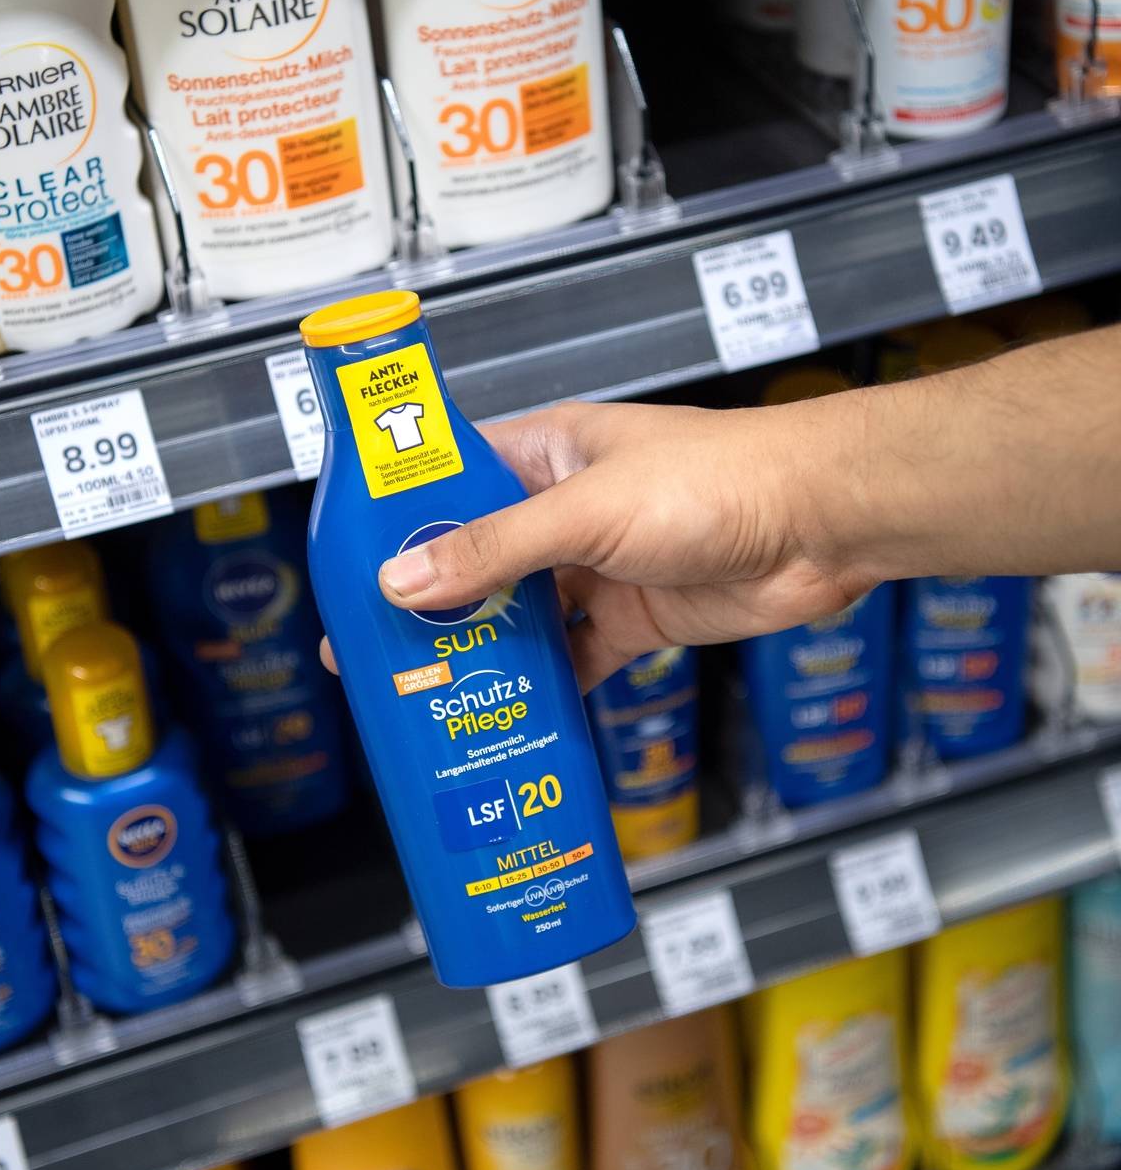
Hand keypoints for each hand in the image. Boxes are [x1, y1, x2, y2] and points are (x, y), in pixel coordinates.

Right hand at [351, 399, 872, 688]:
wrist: (822, 523)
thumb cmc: (721, 479)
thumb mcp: (586, 512)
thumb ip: (493, 549)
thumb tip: (403, 580)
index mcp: (547, 452)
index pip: (448, 477)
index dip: (396, 518)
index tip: (347, 563)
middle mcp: (566, 507)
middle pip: (476, 556)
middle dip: (428, 601)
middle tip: (368, 649)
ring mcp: (601, 566)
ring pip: (520, 614)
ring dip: (481, 650)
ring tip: (423, 692)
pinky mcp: (637, 617)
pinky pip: (575, 658)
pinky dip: (545, 687)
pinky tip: (507, 717)